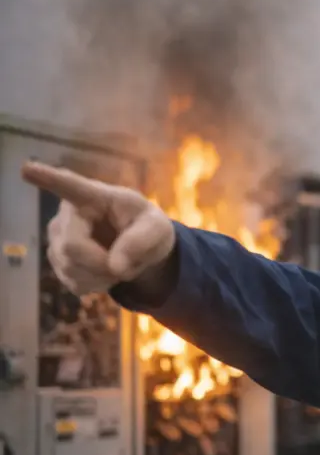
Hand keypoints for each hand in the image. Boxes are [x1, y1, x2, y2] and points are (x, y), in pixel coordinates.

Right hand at [22, 161, 176, 294]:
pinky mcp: (58, 260)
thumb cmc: (147, 228)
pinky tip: (105, 273)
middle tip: (125, 265)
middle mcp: (68, 214)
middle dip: (102, 264)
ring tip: (117, 264)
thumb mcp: (158, 230)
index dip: (46, 178)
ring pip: (71, 268)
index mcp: (94, 197)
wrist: (141, 249)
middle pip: (71, 247)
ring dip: (102, 277)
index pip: (69, 186)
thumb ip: (141, 242)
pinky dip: (96, 285)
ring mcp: (58, 238)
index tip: (27, 168)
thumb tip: (115, 266)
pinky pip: (73, 283)